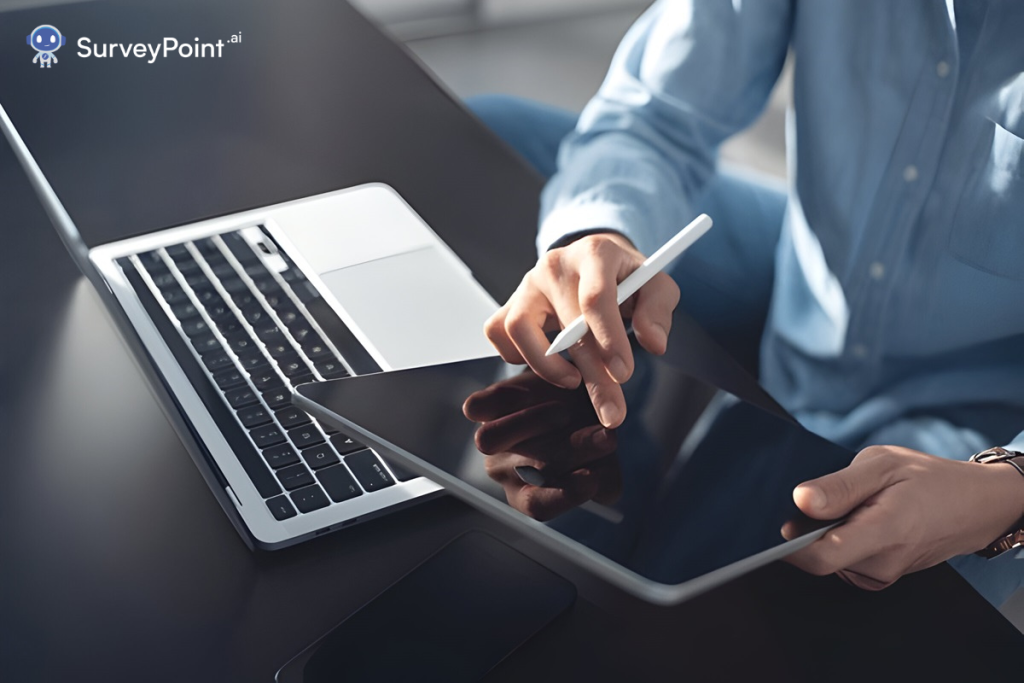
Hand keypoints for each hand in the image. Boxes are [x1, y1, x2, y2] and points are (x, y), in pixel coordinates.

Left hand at [463, 370, 620, 520]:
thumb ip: (604, 477)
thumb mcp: (602, 459)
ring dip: (532, 422)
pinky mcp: (480, 407)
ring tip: (568, 411)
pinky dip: (502, 398)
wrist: (572, 383)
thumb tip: (598, 479)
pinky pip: (478, 407)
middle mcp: (505, 470)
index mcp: (530, 493)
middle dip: (570, 451)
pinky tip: (533, 390)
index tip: (592, 477)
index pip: (539, 505)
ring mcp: (489, 439)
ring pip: (490, 439)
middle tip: (604, 436)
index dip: (565, 495)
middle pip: (523, 468)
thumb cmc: (588, 430)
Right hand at [484, 232, 679, 427]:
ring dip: (546, 365)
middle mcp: (555, 264)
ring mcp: (528, 283)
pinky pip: (498, 333)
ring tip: (573, 381)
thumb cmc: (627, 279)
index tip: (623, 374)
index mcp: (595, 253)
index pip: (596, 297)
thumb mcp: (656, 286)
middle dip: (592, 375)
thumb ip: (658, 311)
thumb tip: (653, 343)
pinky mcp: (511, 301)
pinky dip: (516, 355)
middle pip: (566, 326)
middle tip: (611, 410)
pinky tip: (546, 362)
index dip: (609, 339)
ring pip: (518, 328)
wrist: (597, 264)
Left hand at [784, 445, 1023, 589]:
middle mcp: (881, 564)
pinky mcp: (877, 577)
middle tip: (826, 497)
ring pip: (829, 559)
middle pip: (819, 556)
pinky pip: (842, 561)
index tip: (777, 524)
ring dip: (827, 533)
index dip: (789, 545)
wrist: (974, 506)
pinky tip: (857, 520)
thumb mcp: (883, 464)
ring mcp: (881, 575)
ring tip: (852, 505)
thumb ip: (839, 485)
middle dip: (810, 528)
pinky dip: (839, 540)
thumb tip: (800, 500)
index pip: (821, 558)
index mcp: (884, 533)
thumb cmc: (929, 480)